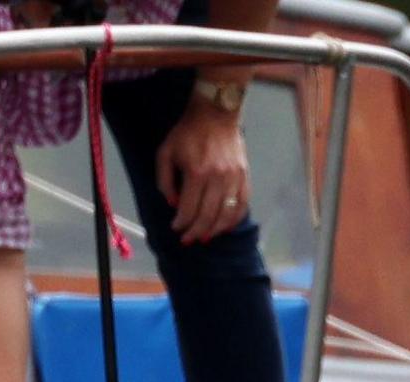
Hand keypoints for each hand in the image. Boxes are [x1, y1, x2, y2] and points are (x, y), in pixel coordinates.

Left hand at [153, 93, 254, 245]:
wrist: (215, 113)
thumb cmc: (187, 133)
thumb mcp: (165, 153)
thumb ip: (164, 181)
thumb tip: (174, 204)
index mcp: (196, 173)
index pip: (188, 209)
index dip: (181, 224)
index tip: (176, 228)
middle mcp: (217, 178)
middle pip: (207, 216)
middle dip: (195, 232)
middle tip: (188, 240)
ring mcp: (234, 178)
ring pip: (226, 215)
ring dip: (214, 230)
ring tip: (205, 237)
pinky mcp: (244, 176)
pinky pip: (242, 205)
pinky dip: (234, 220)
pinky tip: (225, 227)